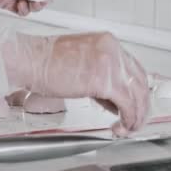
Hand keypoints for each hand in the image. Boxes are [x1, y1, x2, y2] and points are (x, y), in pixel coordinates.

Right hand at [0, 28, 149, 134]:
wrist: (29, 59)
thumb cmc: (45, 62)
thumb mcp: (81, 62)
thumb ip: (101, 77)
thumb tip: (114, 99)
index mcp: (108, 42)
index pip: (134, 68)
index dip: (137, 90)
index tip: (136, 104)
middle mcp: (113, 49)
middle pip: (140, 81)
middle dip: (141, 105)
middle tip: (135, 121)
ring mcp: (111, 63)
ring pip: (137, 94)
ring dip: (136, 116)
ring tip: (129, 128)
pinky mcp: (104, 81)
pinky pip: (127, 104)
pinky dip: (128, 119)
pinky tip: (121, 127)